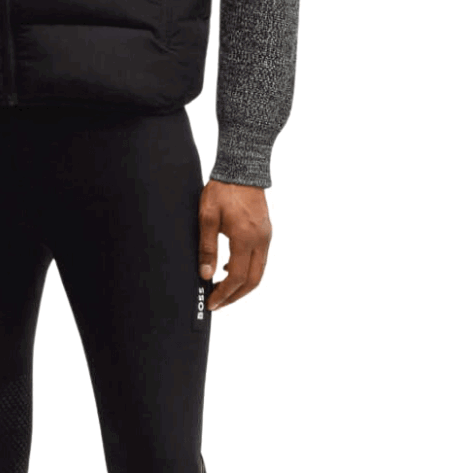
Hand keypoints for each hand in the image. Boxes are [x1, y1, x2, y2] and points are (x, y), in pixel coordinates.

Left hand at [197, 179, 271, 309]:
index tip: (212, 302)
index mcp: (245, 238)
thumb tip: (206, 274)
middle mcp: (260, 241)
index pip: (237, 277)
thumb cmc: (222, 190)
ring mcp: (266, 236)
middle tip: (218, 303)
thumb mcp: (207, 217)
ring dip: (242, 286)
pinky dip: (247, 271)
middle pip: (252, 281)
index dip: (224, 294)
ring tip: (223, 290)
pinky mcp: (266, 232)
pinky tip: (231, 269)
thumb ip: (207, 248)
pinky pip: (260, 260)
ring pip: (259, 272)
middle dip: (235, 296)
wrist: (242, 169)